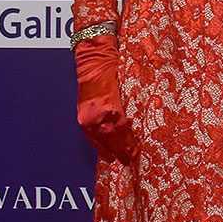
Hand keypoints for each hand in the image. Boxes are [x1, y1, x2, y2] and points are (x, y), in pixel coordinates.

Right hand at [74, 33, 137, 163]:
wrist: (94, 58)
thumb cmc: (115, 68)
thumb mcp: (128, 88)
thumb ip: (131, 107)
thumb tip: (141, 123)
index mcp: (111, 106)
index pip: (122, 132)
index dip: (129, 146)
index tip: (135, 155)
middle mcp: (97, 113)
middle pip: (110, 140)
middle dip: (120, 152)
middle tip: (128, 162)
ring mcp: (87, 115)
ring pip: (98, 140)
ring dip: (107, 151)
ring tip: (116, 160)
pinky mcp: (81, 114)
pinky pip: (88, 134)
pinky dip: (96, 143)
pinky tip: (102, 150)